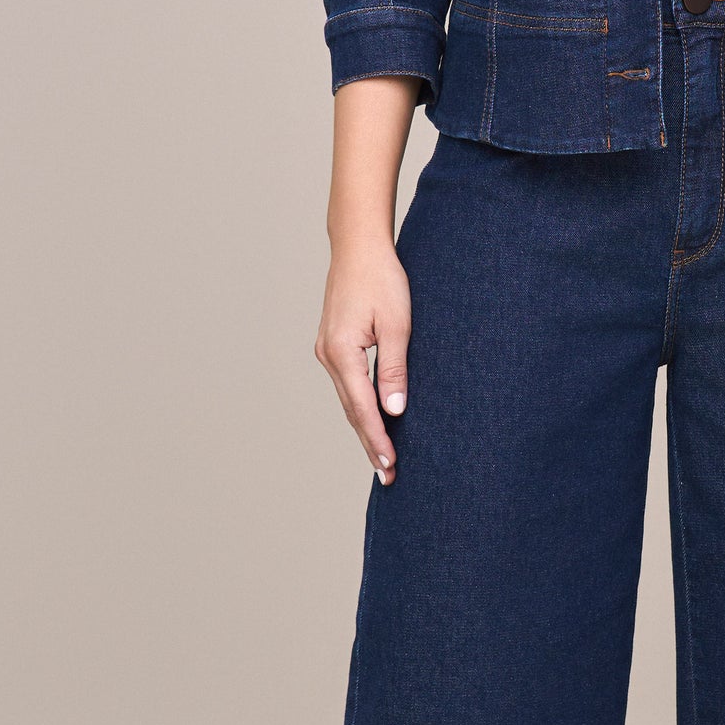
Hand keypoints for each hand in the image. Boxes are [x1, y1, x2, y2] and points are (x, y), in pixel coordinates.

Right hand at [315, 238, 411, 484]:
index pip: (362, 408)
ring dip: (365, 428)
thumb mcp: (397, 325)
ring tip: (383, 458)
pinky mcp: (333, 345)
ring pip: (347, 400)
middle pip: (351, 410)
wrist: (358, 248)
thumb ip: (394, 369)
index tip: (390, 466)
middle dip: (370, 443)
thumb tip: (394, 410)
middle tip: (388, 476)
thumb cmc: (382, 280)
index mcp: (342, 352)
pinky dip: (360, 406)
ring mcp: (327, 351)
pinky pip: (347, 385)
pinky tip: (373, 421)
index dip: (377, 439)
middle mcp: (328, 356)